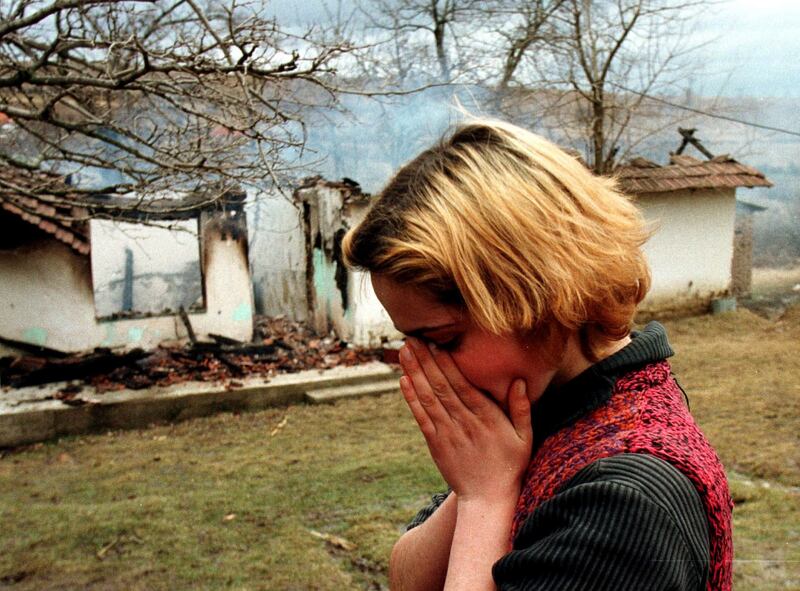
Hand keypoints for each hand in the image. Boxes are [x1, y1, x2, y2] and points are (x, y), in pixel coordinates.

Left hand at [398, 338, 532, 502]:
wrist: (487, 499)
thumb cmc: (510, 465)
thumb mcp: (524, 437)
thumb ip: (521, 408)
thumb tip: (520, 381)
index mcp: (486, 417)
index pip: (462, 385)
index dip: (446, 364)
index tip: (435, 343)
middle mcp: (464, 422)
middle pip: (441, 387)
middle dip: (425, 361)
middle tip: (412, 338)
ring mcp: (447, 433)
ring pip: (428, 398)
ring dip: (414, 373)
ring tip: (404, 351)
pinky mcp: (436, 444)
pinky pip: (421, 418)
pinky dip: (411, 399)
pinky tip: (403, 380)